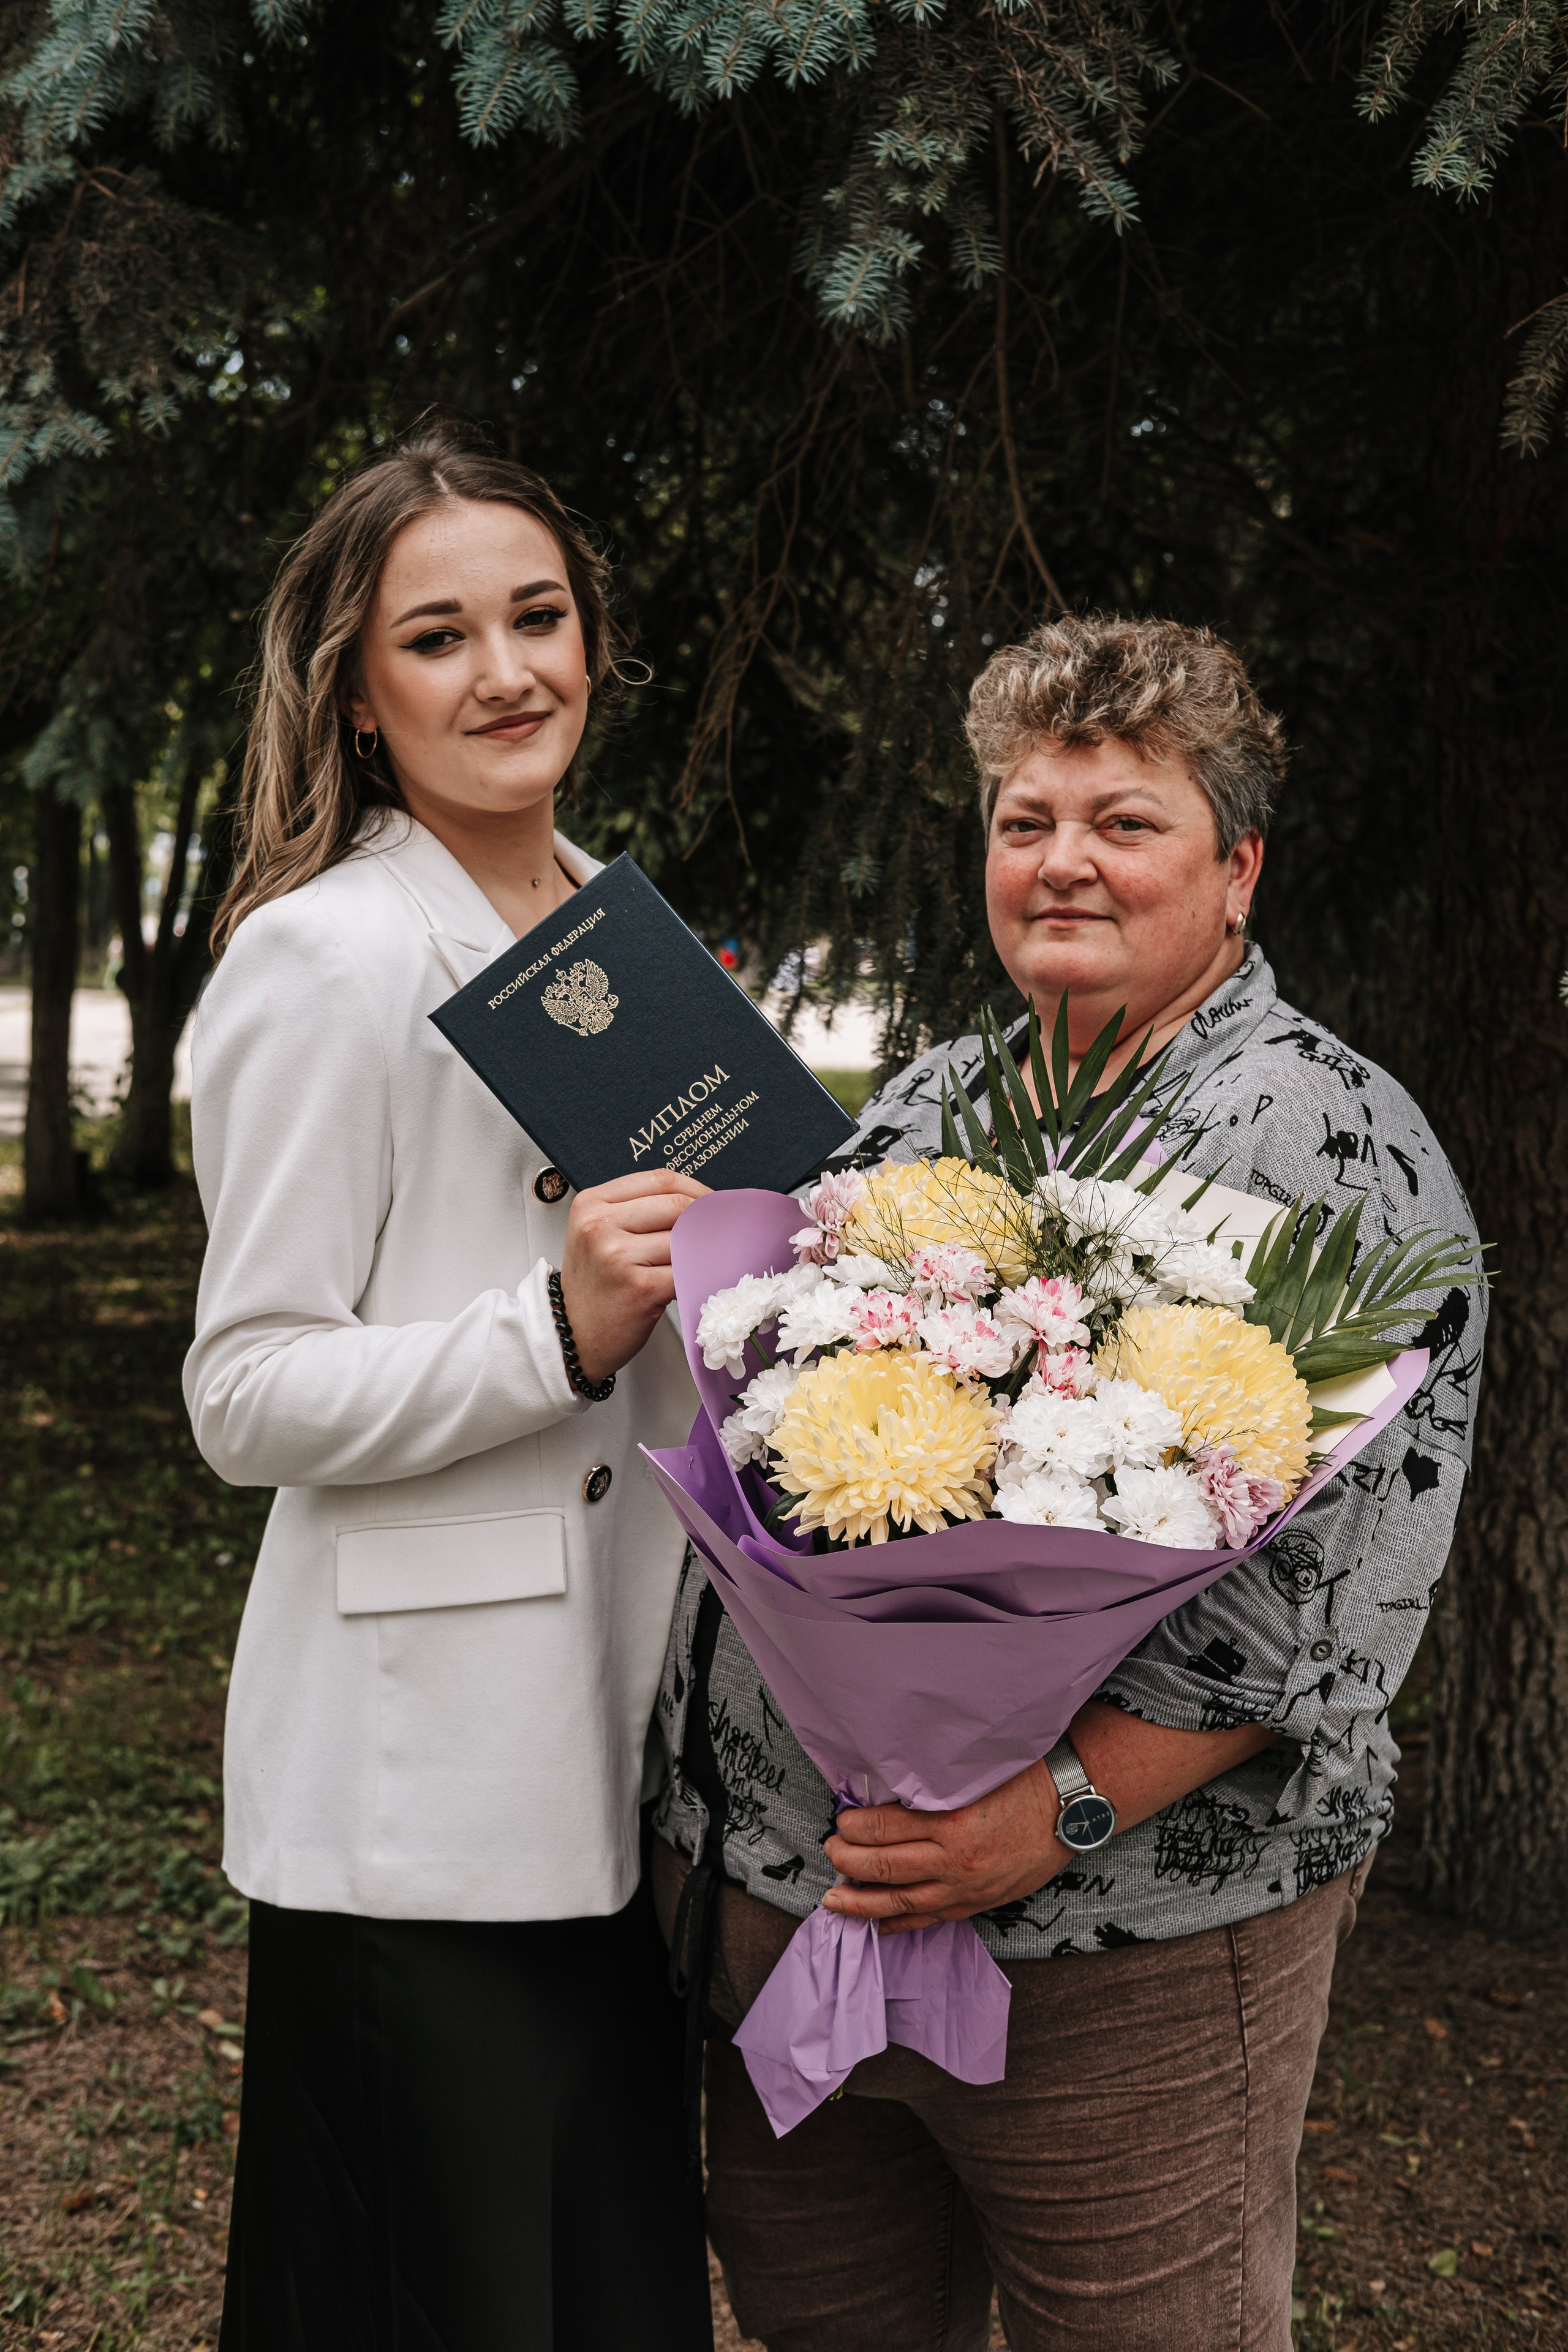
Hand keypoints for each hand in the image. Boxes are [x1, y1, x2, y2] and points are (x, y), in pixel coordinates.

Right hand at [558, 1170, 708, 1381]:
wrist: (575, 1335)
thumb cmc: (595, 1285)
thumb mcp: (600, 1234)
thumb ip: (639, 1211)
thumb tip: (699, 1201)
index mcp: (591, 1204)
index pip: (660, 1179)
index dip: (695, 1189)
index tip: (711, 1203)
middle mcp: (600, 1225)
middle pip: (677, 1205)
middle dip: (705, 1218)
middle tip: (719, 1231)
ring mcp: (618, 1256)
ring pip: (686, 1238)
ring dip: (703, 1249)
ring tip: (703, 1259)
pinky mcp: (641, 1288)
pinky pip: (687, 1270)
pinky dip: (699, 1274)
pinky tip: (696, 1280)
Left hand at [823, 1760, 1065, 1936]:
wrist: (1072, 1812)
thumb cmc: (1026, 1781)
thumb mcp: (976, 1772)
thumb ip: (934, 1784)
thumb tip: (888, 1789)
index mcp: (954, 1821)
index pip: (887, 1827)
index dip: (856, 1827)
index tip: (842, 1821)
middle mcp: (957, 1860)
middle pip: (887, 1867)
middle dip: (849, 1862)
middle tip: (831, 1852)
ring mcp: (967, 1887)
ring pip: (902, 1902)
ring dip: (863, 1901)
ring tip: (835, 1899)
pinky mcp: (978, 1902)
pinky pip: (931, 1919)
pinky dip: (901, 1923)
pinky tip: (879, 1923)